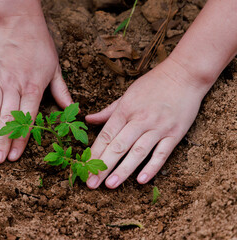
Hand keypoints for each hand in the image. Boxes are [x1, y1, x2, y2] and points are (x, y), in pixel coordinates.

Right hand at [0, 9, 71, 163]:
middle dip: (2, 141)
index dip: (21, 139)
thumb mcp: (55, 68)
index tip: (15, 156)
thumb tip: (73, 111)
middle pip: (8, 118)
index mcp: (34, 87)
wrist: (19, 21)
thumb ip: (62, 92)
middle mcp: (15, 85)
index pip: (27, 118)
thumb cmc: (39, 46)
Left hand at [85, 58, 207, 188]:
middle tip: (91, 183)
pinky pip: (162, 153)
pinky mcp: (175, 133)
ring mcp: (158, 127)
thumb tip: (88, 119)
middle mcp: (140, 120)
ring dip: (123, 170)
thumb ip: (108, 111)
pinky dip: (152, 167)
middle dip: (103, 166)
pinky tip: (141, 180)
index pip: (106, 135)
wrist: (184, 74)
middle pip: (118, 146)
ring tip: (110, 185)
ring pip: (138, 152)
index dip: (94, 153)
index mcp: (125, 110)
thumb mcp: (126, 94)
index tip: (84, 168)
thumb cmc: (152, 84)